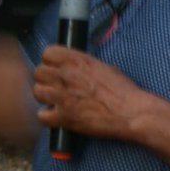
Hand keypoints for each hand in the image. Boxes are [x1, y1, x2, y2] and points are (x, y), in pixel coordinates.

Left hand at [32, 45, 149, 139]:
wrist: (132, 113)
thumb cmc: (123, 91)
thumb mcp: (103, 67)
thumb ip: (83, 64)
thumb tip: (72, 65)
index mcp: (77, 61)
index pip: (48, 53)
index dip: (50, 61)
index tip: (55, 68)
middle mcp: (67, 76)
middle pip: (38, 72)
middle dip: (45, 79)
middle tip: (55, 87)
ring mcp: (63, 96)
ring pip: (37, 92)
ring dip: (45, 97)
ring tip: (55, 102)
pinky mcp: (64, 116)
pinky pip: (41, 115)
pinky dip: (47, 117)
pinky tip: (57, 116)